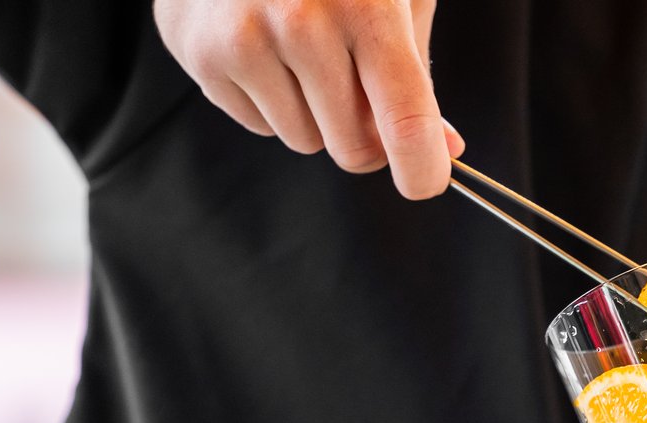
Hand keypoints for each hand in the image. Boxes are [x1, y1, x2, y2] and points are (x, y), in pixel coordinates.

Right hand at [155, 0, 464, 197]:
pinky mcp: (202, 54)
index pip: (406, 120)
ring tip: (303, 53)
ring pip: (304, 141)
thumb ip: (417, 77)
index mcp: (366, 5)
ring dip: (313, 115)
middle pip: (353, 146)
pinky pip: (259, 125)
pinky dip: (270, 101)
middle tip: (360, 94)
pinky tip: (266, 48)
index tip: (426, 182)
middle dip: (363, 136)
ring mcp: (245, 38)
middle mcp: (302, 21)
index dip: (423, 168)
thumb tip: (444, 151)